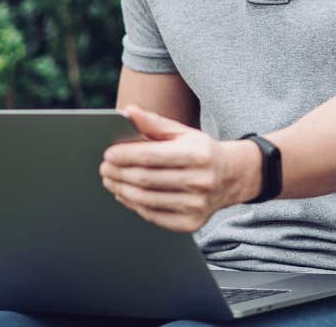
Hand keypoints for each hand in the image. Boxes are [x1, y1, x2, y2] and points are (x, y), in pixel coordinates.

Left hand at [100, 105, 259, 232]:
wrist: (230, 177)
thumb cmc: (201, 152)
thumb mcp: (182, 133)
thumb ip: (154, 123)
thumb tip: (128, 112)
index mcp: (197, 154)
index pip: (152, 156)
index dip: (126, 156)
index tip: (108, 154)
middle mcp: (199, 181)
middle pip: (146, 179)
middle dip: (119, 173)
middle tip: (104, 168)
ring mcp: (196, 205)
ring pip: (147, 199)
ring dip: (122, 190)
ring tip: (110, 181)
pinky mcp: (191, 223)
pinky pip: (154, 216)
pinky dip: (135, 206)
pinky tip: (125, 195)